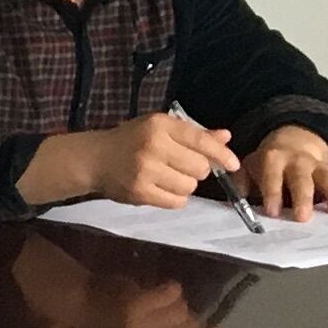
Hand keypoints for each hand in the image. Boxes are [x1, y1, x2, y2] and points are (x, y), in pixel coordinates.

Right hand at [57, 111, 229, 208]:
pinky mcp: (140, 192)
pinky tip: (163, 189)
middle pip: (200, 167)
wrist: (94, 159)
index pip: (201, 141)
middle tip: (181, 166)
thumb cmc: (131, 140)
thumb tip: (226, 138)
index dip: (222, 154)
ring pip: (189, 186)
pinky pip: (176, 201)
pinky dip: (175, 198)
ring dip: (185, 185)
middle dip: (197, 169)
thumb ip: (193, 134)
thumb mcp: (160, 128)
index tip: (233, 164)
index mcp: (160, 125)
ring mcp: (145, 171)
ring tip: (169, 178)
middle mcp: (153, 146)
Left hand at [241, 126, 327, 220]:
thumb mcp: (249, 166)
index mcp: (273, 159)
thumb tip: (235, 199)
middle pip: (301, 179)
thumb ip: (241, 182)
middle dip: (303, 198)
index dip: (272, 193)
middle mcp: (298, 161)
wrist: (292, 142)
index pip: (272, 176)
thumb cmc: (267, 164)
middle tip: (304, 217)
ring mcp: (317, 166)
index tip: (272, 211)